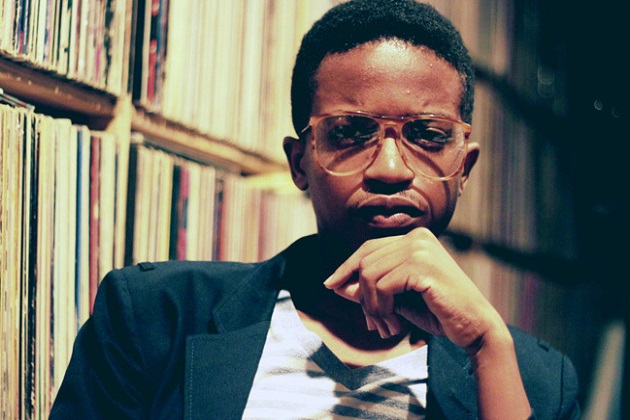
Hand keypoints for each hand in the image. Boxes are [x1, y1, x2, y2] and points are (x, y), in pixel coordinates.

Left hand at [323, 227, 506, 352]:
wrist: (474, 328)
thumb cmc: (437, 312)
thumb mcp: (396, 299)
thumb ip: (369, 289)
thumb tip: (336, 285)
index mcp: (414, 238)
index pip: (368, 248)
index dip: (347, 267)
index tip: (330, 285)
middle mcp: (417, 237)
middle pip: (366, 261)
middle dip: (362, 296)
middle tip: (373, 324)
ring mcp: (420, 248)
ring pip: (370, 274)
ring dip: (371, 307)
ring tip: (386, 327)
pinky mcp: (422, 265)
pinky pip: (382, 285)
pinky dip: (381, 308)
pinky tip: (394, 325)